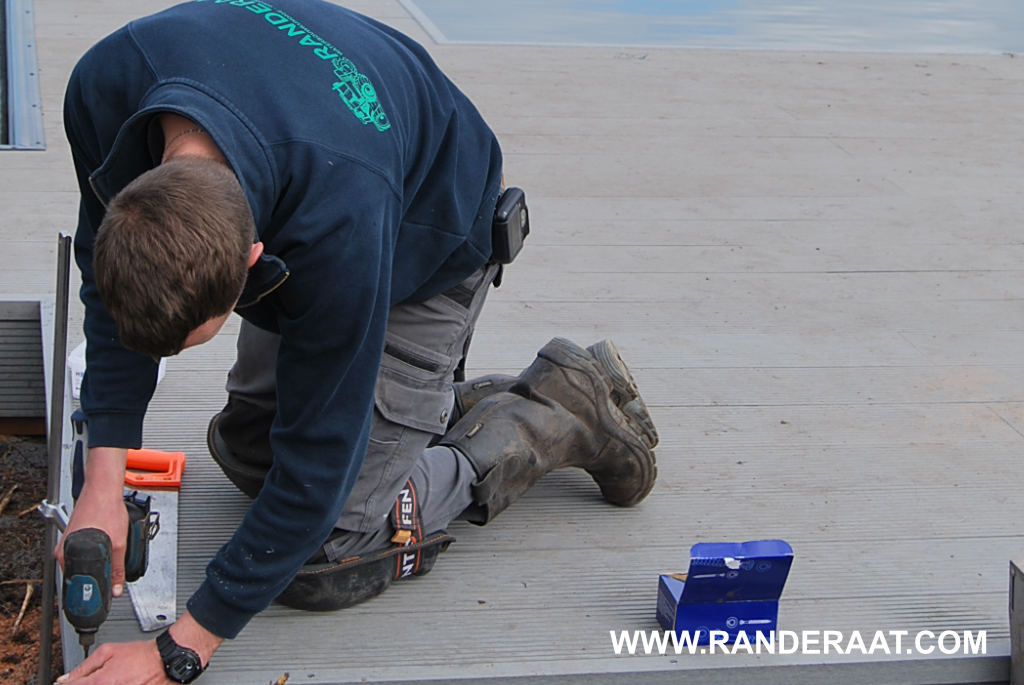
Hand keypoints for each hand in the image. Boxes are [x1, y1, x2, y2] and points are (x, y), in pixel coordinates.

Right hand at [55, 447, 129, 595]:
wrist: (103, 489)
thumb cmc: (106, 510)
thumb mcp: (119, 544)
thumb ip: (117, 569)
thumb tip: (116, 589)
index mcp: (69, 555)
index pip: (76, 587)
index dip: (90, 597)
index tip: (99, 605)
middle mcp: (64, 551)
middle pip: (78, 577)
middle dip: (94, 585)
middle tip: (108, 591)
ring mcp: (68, 544)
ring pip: (81, 567)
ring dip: (95, 571)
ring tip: (110, 569)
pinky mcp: (73, 538)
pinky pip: (82, 556)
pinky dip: (93, 560)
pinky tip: (105, 556)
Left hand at [56, 639, 168, 684]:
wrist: (162, 661)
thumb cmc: (139, 655)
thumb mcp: (108, 651)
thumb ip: (84, 666)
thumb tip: (66, 678)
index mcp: (98, 683)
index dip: (67, 684)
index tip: (65, 682)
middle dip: (83, 683)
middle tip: (97, 677)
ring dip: (97, 683)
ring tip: (111, 677)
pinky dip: (111, 684)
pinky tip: (116, 680)